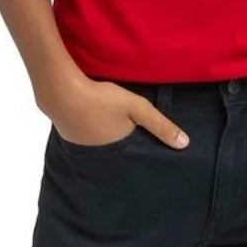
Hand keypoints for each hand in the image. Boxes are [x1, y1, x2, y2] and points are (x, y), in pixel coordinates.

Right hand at [39, 75, 190, 149]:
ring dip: (104, 130)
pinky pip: (84, 132)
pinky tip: (90, 114)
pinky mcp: (67, 133)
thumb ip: (160, 124)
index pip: (134, 152)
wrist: (61, 92)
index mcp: (118, 149)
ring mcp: (81, 145)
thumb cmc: (101, 99)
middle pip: (116, 145)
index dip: (140, 144)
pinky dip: (89, 125)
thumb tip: (185, 144)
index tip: (147, 140)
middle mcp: (100, 154)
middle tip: (126, 125)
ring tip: (109, 119)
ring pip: (99, 138)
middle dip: (122, 138)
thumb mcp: (136, 107)